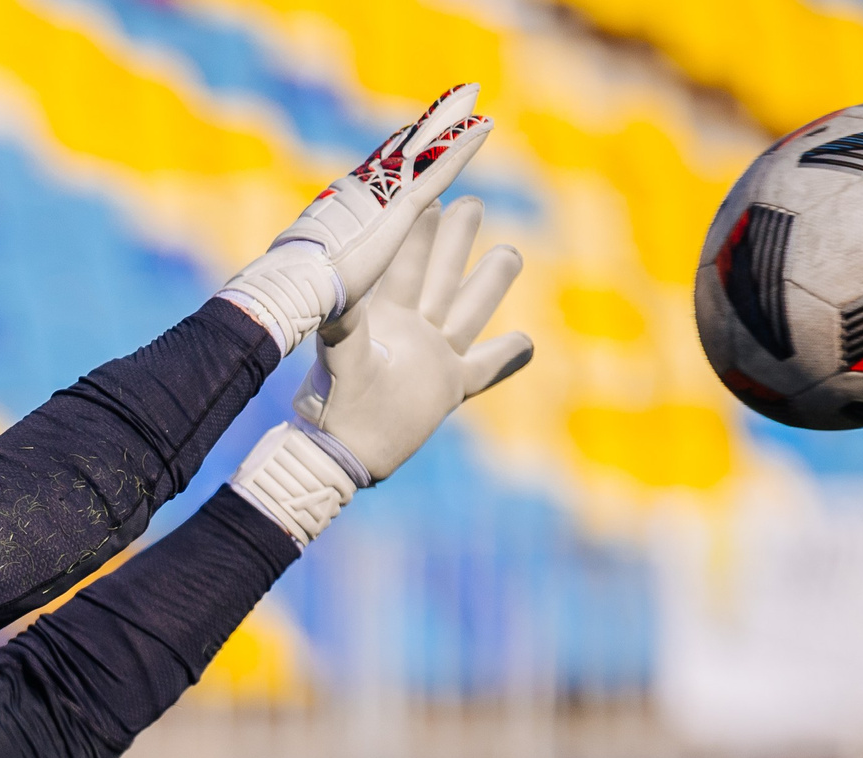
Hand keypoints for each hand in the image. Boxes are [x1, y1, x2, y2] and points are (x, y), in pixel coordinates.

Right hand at [217, 84, 494, 352]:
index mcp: (342, 207)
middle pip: (401, 152)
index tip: (407, 134)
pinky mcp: (402, 206)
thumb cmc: (294, 290)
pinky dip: (462, 147)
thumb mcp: (314, 278)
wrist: (292, 285)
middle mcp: (362, 190)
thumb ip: (322, 274)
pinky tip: (484, 127)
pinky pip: (439, 170)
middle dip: (424, 128)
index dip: (394, 152)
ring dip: (448, 124)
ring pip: (423, 151)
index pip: (375, 175)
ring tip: (470, 96)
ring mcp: (383, 194)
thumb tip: (309, 286)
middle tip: (448, 104)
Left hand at [296, 197, 530, 483]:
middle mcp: (412, 331)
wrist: (341, 454)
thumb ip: (347, 317)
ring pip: (469, 311)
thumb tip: (341, 282)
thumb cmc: (332, 404)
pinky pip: (486, 368)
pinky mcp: (448, 390)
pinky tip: (529, 343)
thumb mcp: (341, 353)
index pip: (406, 264)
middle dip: (456, 241)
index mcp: (384, 315)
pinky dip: (509, 356)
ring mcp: (432, 359)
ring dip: (489, 283)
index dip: (418, 233)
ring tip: (510, 252)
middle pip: (442, 276)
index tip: (430, 197)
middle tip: (472, 204)